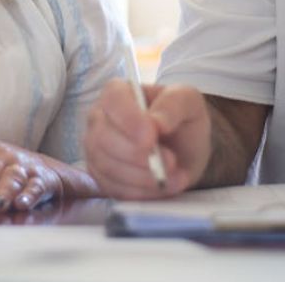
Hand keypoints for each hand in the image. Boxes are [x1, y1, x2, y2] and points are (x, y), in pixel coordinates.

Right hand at [83, 81, 209, 198]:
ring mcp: (96, 150)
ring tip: (175, 176)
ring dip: (144, 176)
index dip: (128, 120)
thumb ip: (173, 104)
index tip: (151, 137)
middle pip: (103, 138)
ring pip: (108, 167)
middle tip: (171, 161)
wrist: (184, 149)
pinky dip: (142, 192)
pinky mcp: (102, 177)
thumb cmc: (181, 119)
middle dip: (138, 155)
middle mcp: (99, 119)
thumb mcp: (188, 101)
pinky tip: (165, 187)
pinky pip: (114, 189)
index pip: (112, 101)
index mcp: (117, 92)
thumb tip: (157, 122)